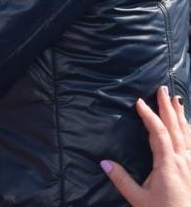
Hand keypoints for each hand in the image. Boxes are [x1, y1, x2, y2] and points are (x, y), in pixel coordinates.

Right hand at [102, 86, 190, 205]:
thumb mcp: (137, 199)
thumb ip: (121, 179)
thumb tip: (102, 162)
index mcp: (168, 164)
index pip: (158, 133)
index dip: (149, 116)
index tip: (139, 101)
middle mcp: (183, 161)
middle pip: (176, 128)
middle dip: (168, 107)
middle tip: (162, 89)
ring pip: (189, 134)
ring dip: (181, 115)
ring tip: (176, 99)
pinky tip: (189, 126)